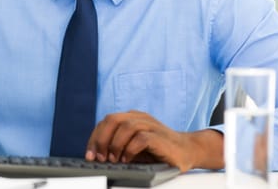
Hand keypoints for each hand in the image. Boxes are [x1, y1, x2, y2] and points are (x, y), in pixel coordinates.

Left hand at [84, 110, 223, 172]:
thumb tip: (98, 156)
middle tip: (99, 157)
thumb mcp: (134, 147)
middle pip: (112, 119)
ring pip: (125, 126)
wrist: (187, 151)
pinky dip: (130, 149)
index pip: (107, 121)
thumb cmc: (159, 150)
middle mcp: (140, 118)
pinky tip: (127, 159)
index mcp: (132, 118)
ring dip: (115, 145)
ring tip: (113, 160)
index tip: (90, 154)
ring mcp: (150, 125)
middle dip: (101, 139)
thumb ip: (118, 146)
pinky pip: (141, 138)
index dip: (95, 137)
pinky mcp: (159, 136)